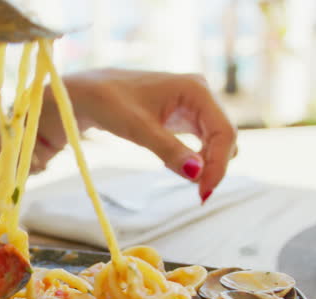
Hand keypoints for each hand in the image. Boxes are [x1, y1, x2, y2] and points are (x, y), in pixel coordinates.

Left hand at [38, 68, 237, 201]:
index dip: (219, 164)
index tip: (204, 191)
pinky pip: (203, 141)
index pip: (225, 131)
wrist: (90, 93)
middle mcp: (201, 94)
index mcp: (196, 89)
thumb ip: (169, 151)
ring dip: (207, 162)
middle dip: (214, 165)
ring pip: (217, 141)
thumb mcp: (138, 129)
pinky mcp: (186, 116)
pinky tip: (177, 165)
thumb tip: (197, 174)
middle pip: (225, 137)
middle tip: (197, 193)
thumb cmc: (110, 103)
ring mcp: (195, 105)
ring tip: (183, 176)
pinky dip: (196, 157)